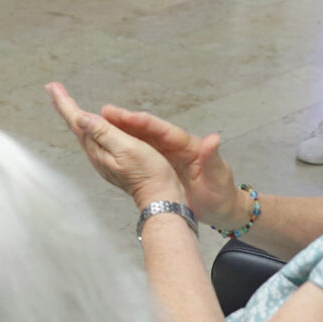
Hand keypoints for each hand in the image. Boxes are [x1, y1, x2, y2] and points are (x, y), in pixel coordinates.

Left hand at [48, 82, 179, 205]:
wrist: (159, 197)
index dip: (64, 102)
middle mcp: (96, 153)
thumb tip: (82, 117)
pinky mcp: (111, 161)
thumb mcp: (127, 148)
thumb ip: (104, 132)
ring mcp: (102, 158)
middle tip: (53, 89)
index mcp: (98, 148)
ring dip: (74, 116)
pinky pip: (94, 138)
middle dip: (65, 106)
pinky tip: (88, 125)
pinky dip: (87, 126)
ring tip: (65, 104)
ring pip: (84, 131)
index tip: (52, 86)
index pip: (77, 120)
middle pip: (76, 125)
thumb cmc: (148, 173)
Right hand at [95, 105, 240, 223]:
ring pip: (141, 140)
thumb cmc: (222, 193)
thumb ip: (213, 158)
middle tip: (104, 112)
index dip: (143, 122)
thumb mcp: (219, 176)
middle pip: (147, 131)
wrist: (221, 209)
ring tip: (100, 123)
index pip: (163, 130)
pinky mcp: (161, 166)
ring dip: (122, 131)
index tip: (125, 115)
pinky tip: (111, 143)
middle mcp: (175, 147)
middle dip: (126, 121)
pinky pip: (141, 153)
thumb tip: (213, 139)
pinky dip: (126, 146)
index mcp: (188, 145)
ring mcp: (167, 155)